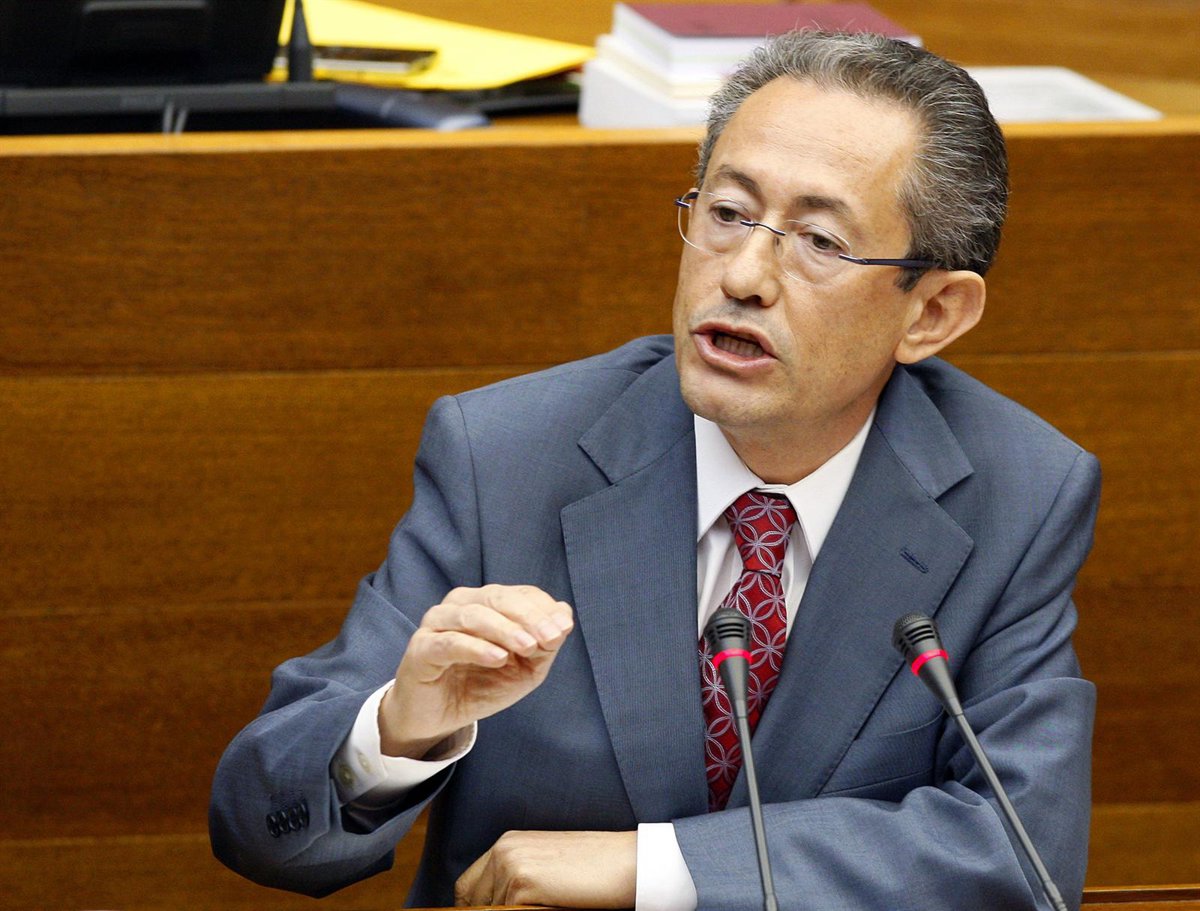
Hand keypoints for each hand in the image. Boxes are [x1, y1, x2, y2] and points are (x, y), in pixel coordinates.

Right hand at [380, 584, 573, 757]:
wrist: (437, 717)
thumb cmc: (481, 685)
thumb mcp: (524, 670)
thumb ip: (544, 644)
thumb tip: (564, 615)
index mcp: (487, 603)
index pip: (520, 594)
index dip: (543, 608)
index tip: (563, 629)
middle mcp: (461, 605)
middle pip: (498, 598)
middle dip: (529, 617)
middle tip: (551, 637)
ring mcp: (438, 624)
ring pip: (473, 615)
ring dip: (505, 629)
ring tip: (528, 647)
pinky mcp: (421, 649)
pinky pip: (450, 642)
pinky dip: (476, 647)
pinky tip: (498, 658)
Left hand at [455, 830, 636, 907]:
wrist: (626, 862)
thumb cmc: (594, 866)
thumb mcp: (545, 865)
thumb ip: (517, 878)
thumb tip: (496, 903)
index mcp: (508, 843)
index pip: (467, 885)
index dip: (474, 906)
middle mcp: (504, 850)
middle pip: (472, 899)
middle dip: (489, 910)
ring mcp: (511, 865)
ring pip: (491, 909)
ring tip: (544, 905)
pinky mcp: (522, 883)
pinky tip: (550, 906)